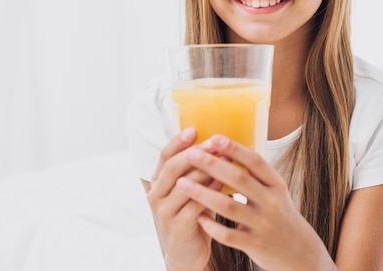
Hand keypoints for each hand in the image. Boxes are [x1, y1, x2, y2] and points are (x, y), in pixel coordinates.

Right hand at [146, 127, 221, 270]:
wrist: (187, 254)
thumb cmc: (192, 216)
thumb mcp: (190, 191)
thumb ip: (196, 171)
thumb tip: (218, 143)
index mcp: (158, 182)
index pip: (165, 156)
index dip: (178, 141)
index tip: (195, 129)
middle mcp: (156, 195)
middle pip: (173, 167)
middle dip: (196, 152)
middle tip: (216, 141)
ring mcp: (164, 212)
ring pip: (185, 185)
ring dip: (207, 169)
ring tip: (226, 158)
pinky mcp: (177, 227)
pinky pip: (195, 205)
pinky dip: (211, 192)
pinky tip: (225, 184)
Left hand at [176, 135, 334, 270]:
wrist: (299, 252)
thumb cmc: (280, 215)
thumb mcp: (275, 191)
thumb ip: (255, 175)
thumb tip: (226, 149)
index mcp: (276, 185)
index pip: (255, 161)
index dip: (235, 148)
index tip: (214, 137)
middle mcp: (271, 202)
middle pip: (239, 179)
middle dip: (212, 165)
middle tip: (190, 154)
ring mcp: (263, 224)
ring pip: (229, 206)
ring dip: (203, 194)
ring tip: (182, 184)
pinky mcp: (254, 244)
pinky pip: (228, 234)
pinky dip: (211, 225)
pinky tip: (198, 217)